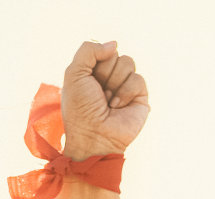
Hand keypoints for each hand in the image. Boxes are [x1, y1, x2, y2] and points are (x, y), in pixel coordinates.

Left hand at [60, 40, 148, 158]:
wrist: (93, 137)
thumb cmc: (80, 109)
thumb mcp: (74, 73)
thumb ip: (89, 50)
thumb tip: (114, 44)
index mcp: (93, 71)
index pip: (102, 49)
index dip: (94, 62)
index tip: (88, 80)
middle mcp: (110, 77)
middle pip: (115, 54)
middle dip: (104, 73)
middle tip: (98, 93)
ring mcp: (126, 87)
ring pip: (128, 63)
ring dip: (114, 83)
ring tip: (108, 102)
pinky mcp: (140, 98)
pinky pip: (138, 79)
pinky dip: (125, 93)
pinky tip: (118, 107)